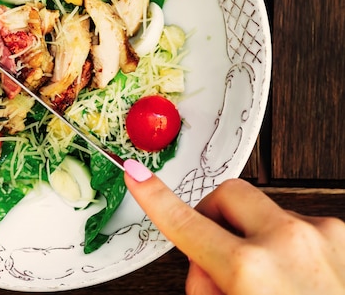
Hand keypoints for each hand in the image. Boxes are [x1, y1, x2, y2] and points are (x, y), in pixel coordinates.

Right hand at [123, 159, 344, 294]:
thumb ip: (208, 288)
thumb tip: (205, 264)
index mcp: (251, 268)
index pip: (185, 221)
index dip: (154, 197)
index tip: (136, 175)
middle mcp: (287, 240)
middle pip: (228, 195)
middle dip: (213, 216)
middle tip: (215, 253)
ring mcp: (323, 234)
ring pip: (266, 213)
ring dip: (255, 239)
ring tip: (270, 286)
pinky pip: (297, 227)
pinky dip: (286, 248)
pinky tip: (296, 284)